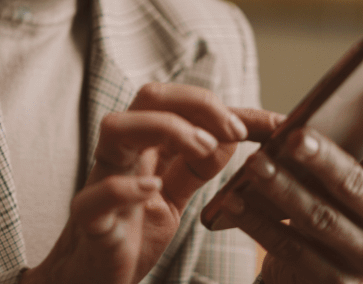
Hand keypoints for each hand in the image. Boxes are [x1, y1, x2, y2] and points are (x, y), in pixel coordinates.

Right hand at [22, 83, 280, 283]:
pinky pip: (96, 195)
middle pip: (148, 97)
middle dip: (196, 103)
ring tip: (202, 151)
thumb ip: (197, 168)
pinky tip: (152, 189)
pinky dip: (125, 187)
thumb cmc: (130, 233)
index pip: (180, 104)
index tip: (273, 125)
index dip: (227, 107)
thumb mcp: (174, 197)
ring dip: (165, 128)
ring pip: (115, 127)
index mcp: (145, 146)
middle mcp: (123, 154)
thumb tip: (231, 139)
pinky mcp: (90, 220)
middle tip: (235, 130)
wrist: (92, 277)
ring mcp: (102, 181)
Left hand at [222, 81, 362, 283]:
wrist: (308, 272)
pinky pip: (291, 247)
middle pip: (355, 186)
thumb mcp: (337, 173)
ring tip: (254, 163)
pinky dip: (260, 222)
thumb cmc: (324, 201)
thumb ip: (336, 146)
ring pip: (321, 218)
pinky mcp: (335, 283)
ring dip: (283, 188)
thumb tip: (311, 113)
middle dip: (323, 160)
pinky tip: (233, 200)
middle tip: (293, 136)